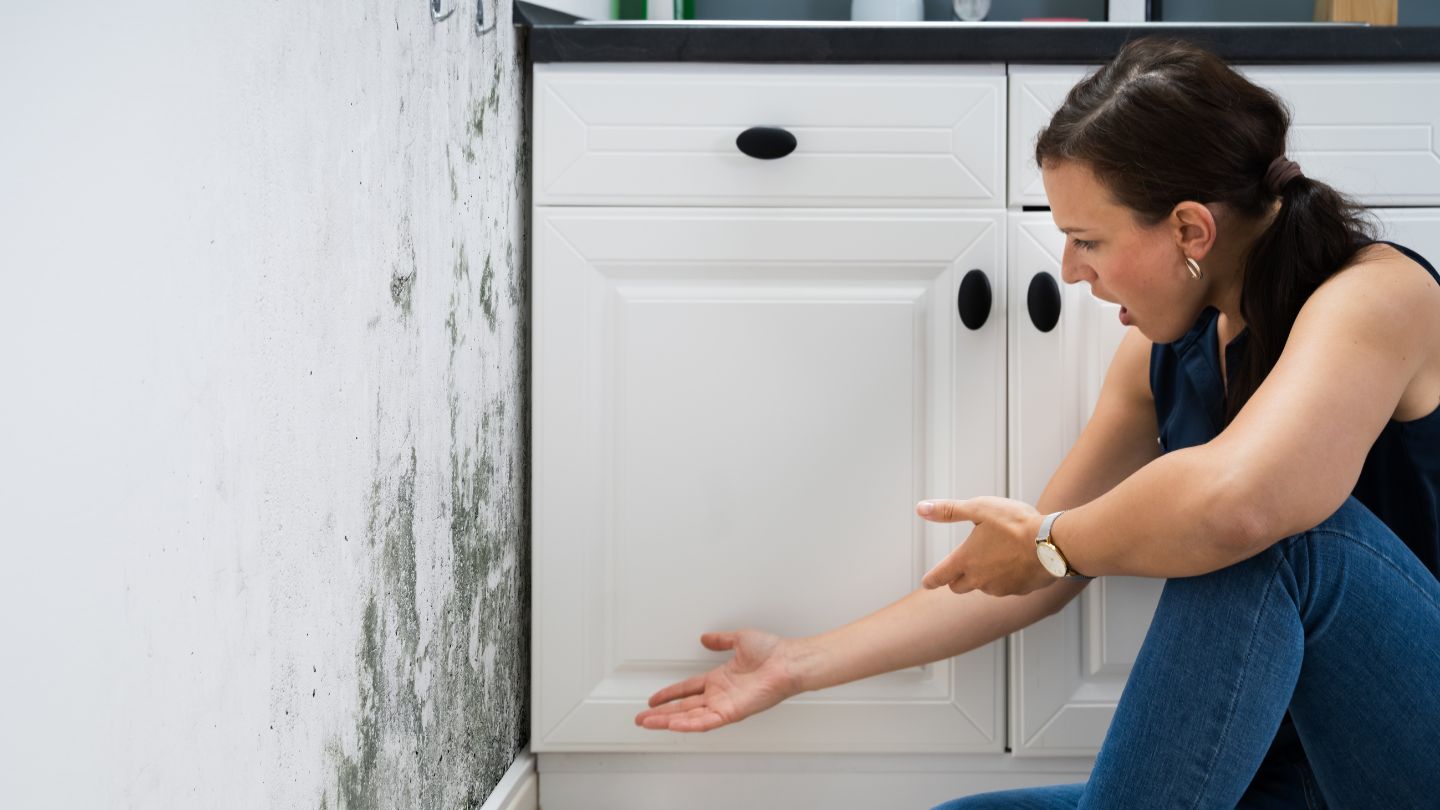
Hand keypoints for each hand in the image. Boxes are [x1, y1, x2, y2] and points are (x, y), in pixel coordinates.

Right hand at [634, 628, 803, 732]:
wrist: (787, 661)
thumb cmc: (772, 652)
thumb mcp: (739, 640)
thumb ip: (721, 640)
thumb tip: (707, 638)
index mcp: (720, 679)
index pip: (688, 689)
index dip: (669, 694)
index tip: (654, 699)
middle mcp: (720, 695)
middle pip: (683, 707)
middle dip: (661, 714)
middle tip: (642, 718)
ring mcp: (725, 705)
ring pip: (689, 717)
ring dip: (667, 721)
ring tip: (647, 723)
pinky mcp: (732, 712)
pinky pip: (705, 721)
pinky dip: (688, 724)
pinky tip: (672, 724)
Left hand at [916, 496, 1053, 596]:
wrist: (1052, 543)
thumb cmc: (1015, 523)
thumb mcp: (979, 508)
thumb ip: (948, 511)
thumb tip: (921, 508)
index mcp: (965, 560)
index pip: (940, 576)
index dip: (931, 579)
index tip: (927, 582)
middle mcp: (980, 579)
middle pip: (959, 586)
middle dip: (957, 578)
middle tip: (961, 567)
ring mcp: (1000, 588)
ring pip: (984, 587)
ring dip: (984, 577)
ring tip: (997, 555)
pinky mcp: (1019, 591)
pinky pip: (1006, 587)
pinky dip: (1006, 578)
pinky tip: (1016, 563)